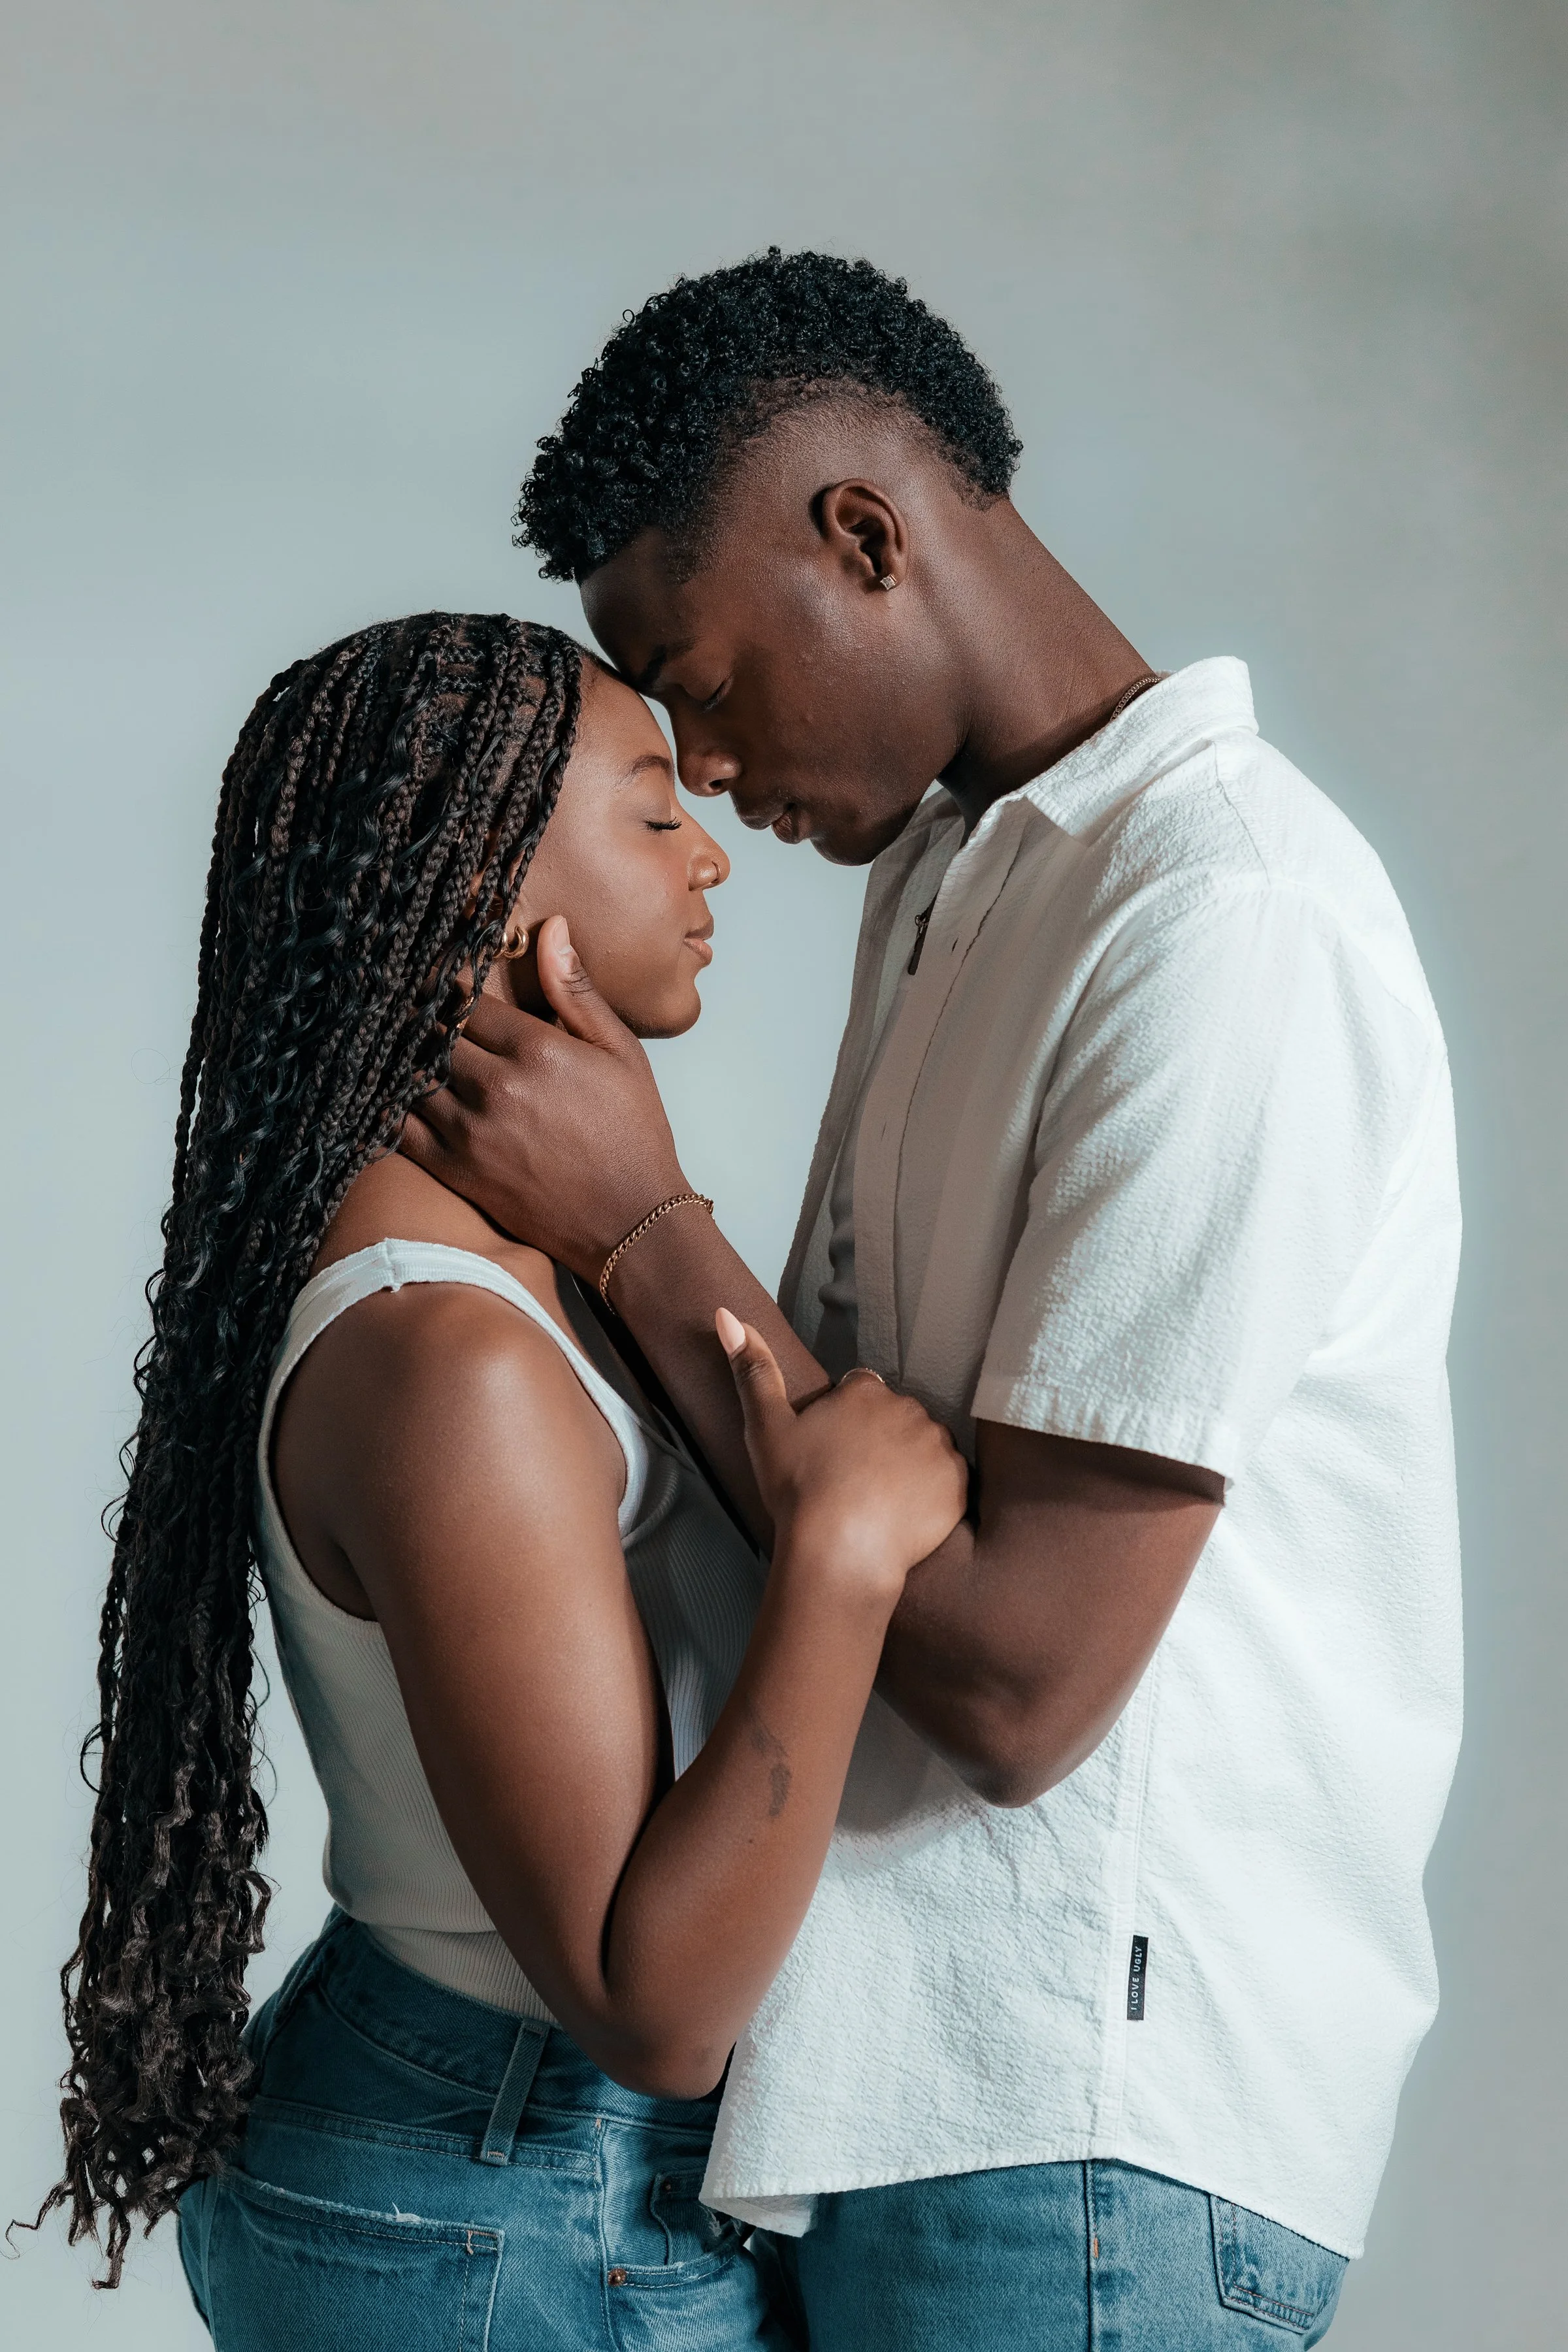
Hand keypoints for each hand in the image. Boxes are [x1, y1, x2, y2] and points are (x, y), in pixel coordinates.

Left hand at [400, 916, 688, 1277]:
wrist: (630, 1223)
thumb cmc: (633, 1134)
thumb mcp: (620, 1053)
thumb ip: (577, 992)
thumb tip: (551, 929)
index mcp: (537, 1050)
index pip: (466, 998)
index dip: (447, 980)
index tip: (435, 969)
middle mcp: (496, 1088)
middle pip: (429, 1031)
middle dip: (416, 1013)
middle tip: (400, 997)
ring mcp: (470, 1132)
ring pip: (408, 1074)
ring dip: (399, 1053)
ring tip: (387, 1035)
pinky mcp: (455, 1171)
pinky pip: (398, 1127)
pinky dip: (386, 1102)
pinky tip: (384, 1086)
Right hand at [717, 1312, 968, 1607]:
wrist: (839, 1551)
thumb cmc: (798, 1489)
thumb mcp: (765, 1427)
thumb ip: (753, 1370)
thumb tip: (725, 1314)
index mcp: (865, 1391)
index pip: (862, 1390)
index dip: (845, 1419)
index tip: (832, 1449)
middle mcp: (908, 1408)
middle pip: (896, 1417)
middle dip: (880, 1438)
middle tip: (853, 1477)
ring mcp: (938, 1445)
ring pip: (924, 1445)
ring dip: (908, 1463)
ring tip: (878, 1499)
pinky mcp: (957, 1482)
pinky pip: (949, 1479)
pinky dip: (932, 1492)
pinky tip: (904, 1513)